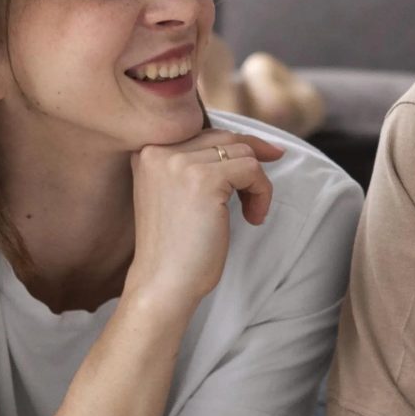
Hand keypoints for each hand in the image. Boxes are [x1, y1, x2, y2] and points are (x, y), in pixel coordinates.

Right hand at [127, 125, 285, 316]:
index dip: (240, 144)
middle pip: (226, 137)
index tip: (268, 156)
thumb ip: (198, 163)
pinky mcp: (203, 179)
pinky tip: (252, 218)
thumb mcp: (178, 193)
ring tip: (249, 213)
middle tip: (259, 194)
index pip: (205, 132)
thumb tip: (257, 144)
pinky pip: (252, 170)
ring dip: (257, 183)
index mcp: (146, 151)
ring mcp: (178, 163)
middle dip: (251, 163)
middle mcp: (157, 150)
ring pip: (243, 152)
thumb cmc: (176, 246)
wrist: (162, 284)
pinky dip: (261, 193)